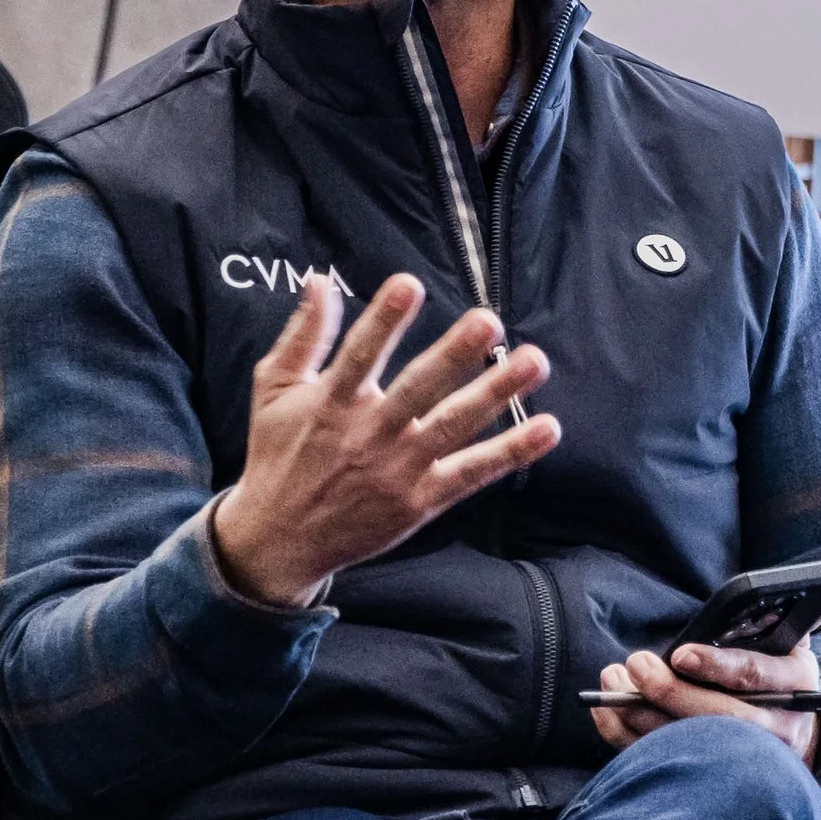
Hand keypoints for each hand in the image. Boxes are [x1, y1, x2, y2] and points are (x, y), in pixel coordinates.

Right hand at [212, 272, 560, 607]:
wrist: (280, 539)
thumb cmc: (278, 454)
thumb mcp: (273, 389)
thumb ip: (303, 335)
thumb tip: (321, 279)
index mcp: (330, 403)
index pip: (360, 355)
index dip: (384, 320)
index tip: (408, 283)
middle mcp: (368, 435)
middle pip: (417, 390)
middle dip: (454, 355)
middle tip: (488, 320)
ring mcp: (398, 471)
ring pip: (453, 427)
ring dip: (496, 395)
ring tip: (533, 361)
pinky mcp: (421, 501)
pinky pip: (471, 474)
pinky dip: (509, 453)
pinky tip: (547, 429)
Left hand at [589, 640, 820, 766]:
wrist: (796, 737)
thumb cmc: (783, 676)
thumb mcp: (797, 646)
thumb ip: (802, 616)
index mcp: (794, 686)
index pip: (753, 676)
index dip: (716, 665)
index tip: (681, 654)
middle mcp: (773, 729)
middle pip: (715, 718)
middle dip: (668, 691)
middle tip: (635, 665)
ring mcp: (743, 760)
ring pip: (685, 744)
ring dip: (640, 713)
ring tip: (614, 679)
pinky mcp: (711, 775)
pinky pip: (662, 761)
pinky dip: (626, 737)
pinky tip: (606, 709)